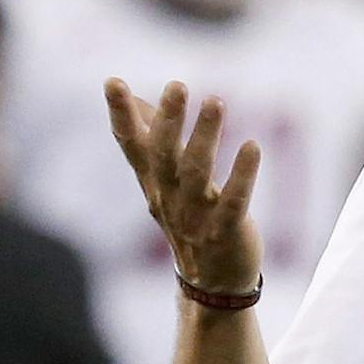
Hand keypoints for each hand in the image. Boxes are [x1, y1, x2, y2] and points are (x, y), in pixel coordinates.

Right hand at [105, 78, 262, 295]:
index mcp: (153, 183)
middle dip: (169, 119)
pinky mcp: (224, 232)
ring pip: (196, 173)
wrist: (210, 282)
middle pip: (163, 155)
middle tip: (177, 85)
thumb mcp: (165, 183)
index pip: (131, 144)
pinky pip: (233, 202)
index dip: (121, 114)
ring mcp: (195, 216)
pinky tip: (252, 146)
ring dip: (206, 136)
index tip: (112, 81)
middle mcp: (169, 197)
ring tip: (216, 101)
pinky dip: (242, 175)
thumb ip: (153, 141)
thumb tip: (138, 100)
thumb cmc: (190, 220)